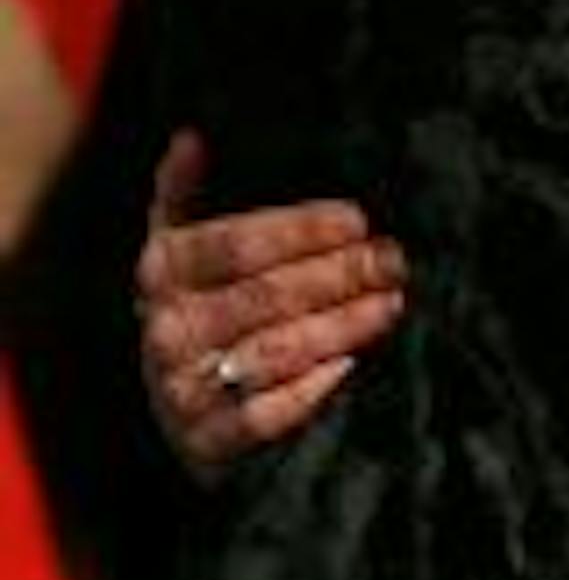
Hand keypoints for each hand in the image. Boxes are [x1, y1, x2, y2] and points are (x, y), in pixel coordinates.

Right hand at [136, 129, 406, 479]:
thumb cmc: (203, 310)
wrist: (183, 412)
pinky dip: (307, 392)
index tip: (359, 219)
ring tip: (391, 302)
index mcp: (163, 273)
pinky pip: (261, 418)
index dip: (299, 230)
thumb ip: (182, 195)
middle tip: (393, 259)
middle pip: (265, 296)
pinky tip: (348, 365)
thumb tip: (189, 136)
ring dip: (340, 325)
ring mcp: (183, 389)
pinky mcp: (205, 442)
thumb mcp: (183, 252)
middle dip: (338, 274)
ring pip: (273, 351)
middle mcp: (167, 330)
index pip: (236, 243)